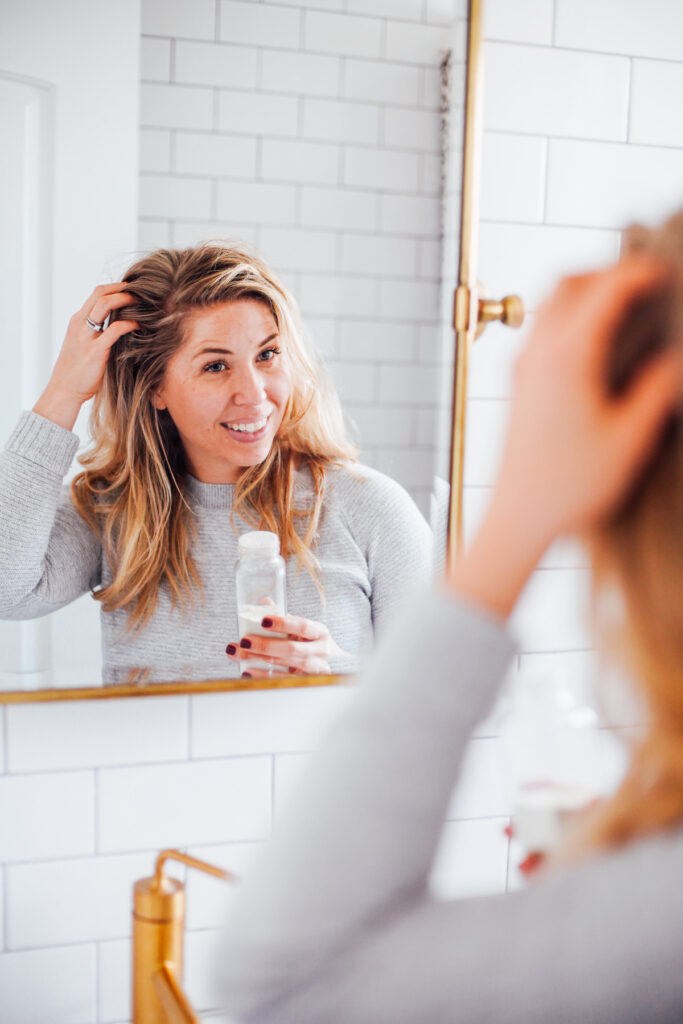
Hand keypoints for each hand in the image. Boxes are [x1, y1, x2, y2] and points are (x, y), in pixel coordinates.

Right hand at [33, 283, 138, 429]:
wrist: (64, 391)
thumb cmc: (76, 371)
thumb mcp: (82, 345)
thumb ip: (95, 333)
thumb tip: (118, 327)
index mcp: (77, 321)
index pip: (96, 293)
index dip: (116, 287)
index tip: (133, 289)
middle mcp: (80, 324)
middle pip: (100, 293)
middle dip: (122, 289)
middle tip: (141, 292)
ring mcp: (85, 336)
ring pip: (104, 305)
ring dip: (125, 300)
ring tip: (142, 304)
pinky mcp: (95, 350)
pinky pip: (114, 329)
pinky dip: (129, 324)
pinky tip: (139, 327)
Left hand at [226, 614, 346, 675]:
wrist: (328, 667)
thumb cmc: (310, 644)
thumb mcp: (301, 629)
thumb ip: (282, 616)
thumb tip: (263, 601)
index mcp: (320, 632)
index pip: (302, 626)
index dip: (283, 623)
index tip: (263, 621)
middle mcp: (322, 651)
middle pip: (293, 649)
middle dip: (266, 645)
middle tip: (245, 640)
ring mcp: (316, 669)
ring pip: (287, 665)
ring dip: (260, 659)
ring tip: (239, 653)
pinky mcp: (306, 683)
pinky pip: (283, 681)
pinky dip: (263, 677)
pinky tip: (247, 671)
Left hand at [493, 257, 679, 543]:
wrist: (518, 519)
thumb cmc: (570, 488)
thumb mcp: (629, 440)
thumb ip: (657, 391)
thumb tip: (674, 358)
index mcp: (566, 358)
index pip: (603, 290)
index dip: (637, 273)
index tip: (663, 272)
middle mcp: (536, 353)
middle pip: (567, 282)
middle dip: (608, 271)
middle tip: (645, 282)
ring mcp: (521, 367)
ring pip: (549, 303)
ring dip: (586, 291)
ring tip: (624, 305)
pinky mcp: (517, 383)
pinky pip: (542, 328)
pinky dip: (571, 315)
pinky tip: (598, 341)